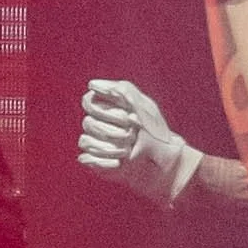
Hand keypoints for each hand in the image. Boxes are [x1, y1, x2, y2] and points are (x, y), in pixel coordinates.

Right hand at [79, 80, 202, 205]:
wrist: (162, 162)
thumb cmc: (155, 133)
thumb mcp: (145, 108)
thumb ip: (123, 91)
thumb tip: (92, 84)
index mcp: (107, 107)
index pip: (88, 102)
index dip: (104, 110)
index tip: (127, 117)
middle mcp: (98, 123)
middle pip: (88, 123)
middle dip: (111, 131)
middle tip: (131, 136)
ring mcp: (95, 142)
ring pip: (85, 140)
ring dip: (108, 146)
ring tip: (127, 151)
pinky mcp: (94, 160)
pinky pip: (86, 158)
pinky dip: (103, 161)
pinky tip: (119, 162)